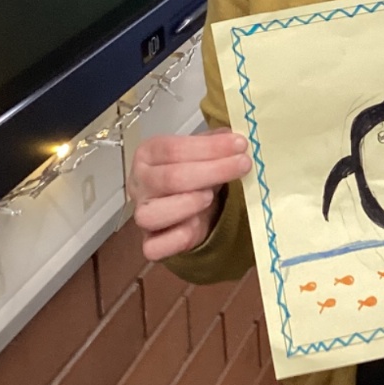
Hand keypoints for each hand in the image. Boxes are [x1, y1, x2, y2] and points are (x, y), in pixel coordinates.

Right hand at [128, 130, 250, 261]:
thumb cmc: (190, 175)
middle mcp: (140, 184)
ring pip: (152, 214)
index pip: (174, 149)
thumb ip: (215, 143)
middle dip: (212, 170)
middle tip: (243, 164)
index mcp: (148, 155)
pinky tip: (198, 225)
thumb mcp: (200, 152)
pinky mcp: (149, 243)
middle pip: (170, 178)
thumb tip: (234, 137)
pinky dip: (178, 238)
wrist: (183, 207)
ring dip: (187, 204)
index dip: (209, 147)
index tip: (240, 144)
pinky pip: (154, 247)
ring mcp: (141, 215)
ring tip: (212, 196)